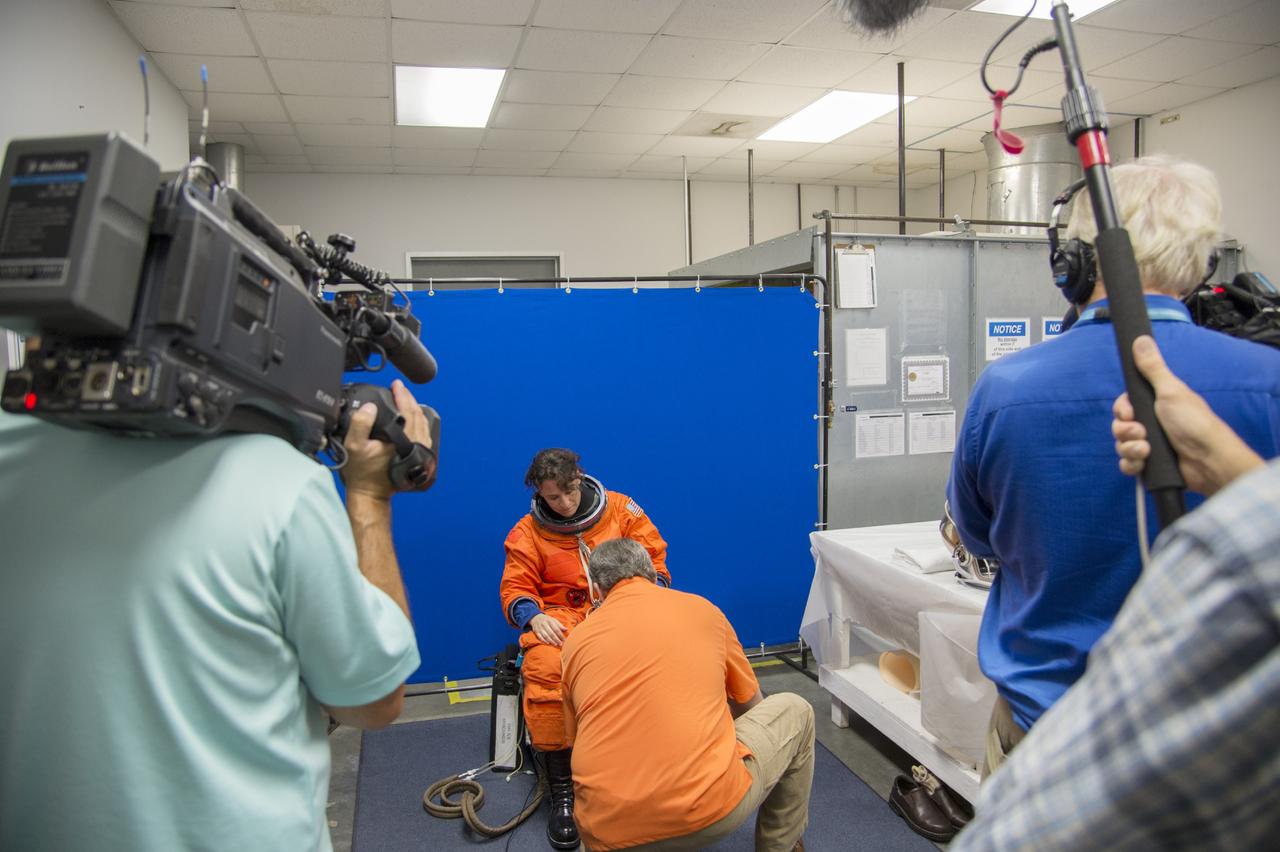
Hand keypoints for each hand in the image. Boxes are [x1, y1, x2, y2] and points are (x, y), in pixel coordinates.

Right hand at [341, 380, 428, 499]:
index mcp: (404, 440)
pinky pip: (423, 434)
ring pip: (423, 424)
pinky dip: (419, 422)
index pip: (408, 410)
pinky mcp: (418, 457)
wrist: (371, 493)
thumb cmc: (363, 473)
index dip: (402, 395)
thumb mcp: (354, 446)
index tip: (396, 384)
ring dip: (415, 409)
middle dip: (409, 398)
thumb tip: (370, 407)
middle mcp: (416, 445)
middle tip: (400, 387)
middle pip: (418, 415)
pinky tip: (412, 418)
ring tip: (406, 398)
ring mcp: (420, 452)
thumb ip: (360, 424)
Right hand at [529, 613, 565, 646]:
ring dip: (551, 641)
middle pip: (551, 633)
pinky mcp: (536, 631)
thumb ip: (559, 625)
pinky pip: (540, 637)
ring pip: (546, 636)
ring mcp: (539, 628)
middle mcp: (544, 624)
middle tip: (560, 644)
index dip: (560, 635)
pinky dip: (544, 640)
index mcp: (550, 621)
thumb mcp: (554, 620)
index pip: (556, 629)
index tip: (564, 639)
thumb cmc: (547, 620)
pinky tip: (548, 643)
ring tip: (556, 644)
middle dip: (556, 639)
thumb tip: (566, 629)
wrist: (536, 618)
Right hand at [1111, 336, 1262, 495]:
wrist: (1207, 459)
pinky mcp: (1149, 465)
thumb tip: (1141, 338)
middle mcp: (1149, 425)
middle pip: (1119, 426)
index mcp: (1153, 405)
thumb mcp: (1170, 390)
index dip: (1121, 411)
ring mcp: (1149, 446)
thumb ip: (1152, 367)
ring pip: (1121, 446)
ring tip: (1147, 451)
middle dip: (1125, 431)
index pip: (1123, 406)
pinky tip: (1144, 462)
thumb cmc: (1193, 421)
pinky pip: (1127, 465)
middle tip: (1141, 432)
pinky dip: (1132, 464)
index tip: (1129, 413)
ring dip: (1130, 449)